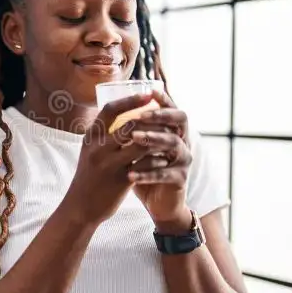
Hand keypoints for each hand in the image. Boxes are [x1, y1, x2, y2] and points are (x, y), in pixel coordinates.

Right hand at [61, 92, 172, 225]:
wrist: (81, 206)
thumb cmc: (88, 175)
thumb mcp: (89, 151)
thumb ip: (103, 134)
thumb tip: (122, 113)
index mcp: (90, 137)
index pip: (110, 110)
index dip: (129, 100)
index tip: (146, 93)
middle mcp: (98, 149)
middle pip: (129, 125)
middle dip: (151, 118)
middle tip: (166, 114)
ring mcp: (110, 165)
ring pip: (141, 144)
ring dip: (157, 138)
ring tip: (169, 135)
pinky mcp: (121, 181)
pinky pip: (145, 165)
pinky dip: (157, 159)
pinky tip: (165, 157)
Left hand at [127, 90, 192, 223]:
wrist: (156, 202)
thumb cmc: (143, 170)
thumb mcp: (135, 148)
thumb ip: (129, 130)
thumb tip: (107, 106)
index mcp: (172, 130)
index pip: (172, 108)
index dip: (163, 99)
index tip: (149, 91)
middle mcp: (182, 140)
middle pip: (180, 119)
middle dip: (160, 115)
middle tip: (140, 115)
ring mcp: (184, 159)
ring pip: (172, 143)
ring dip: (152, 139)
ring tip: (134, 139)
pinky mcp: (180, 179)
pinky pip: (164, 173)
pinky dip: (146, 173)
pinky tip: (129, 174)